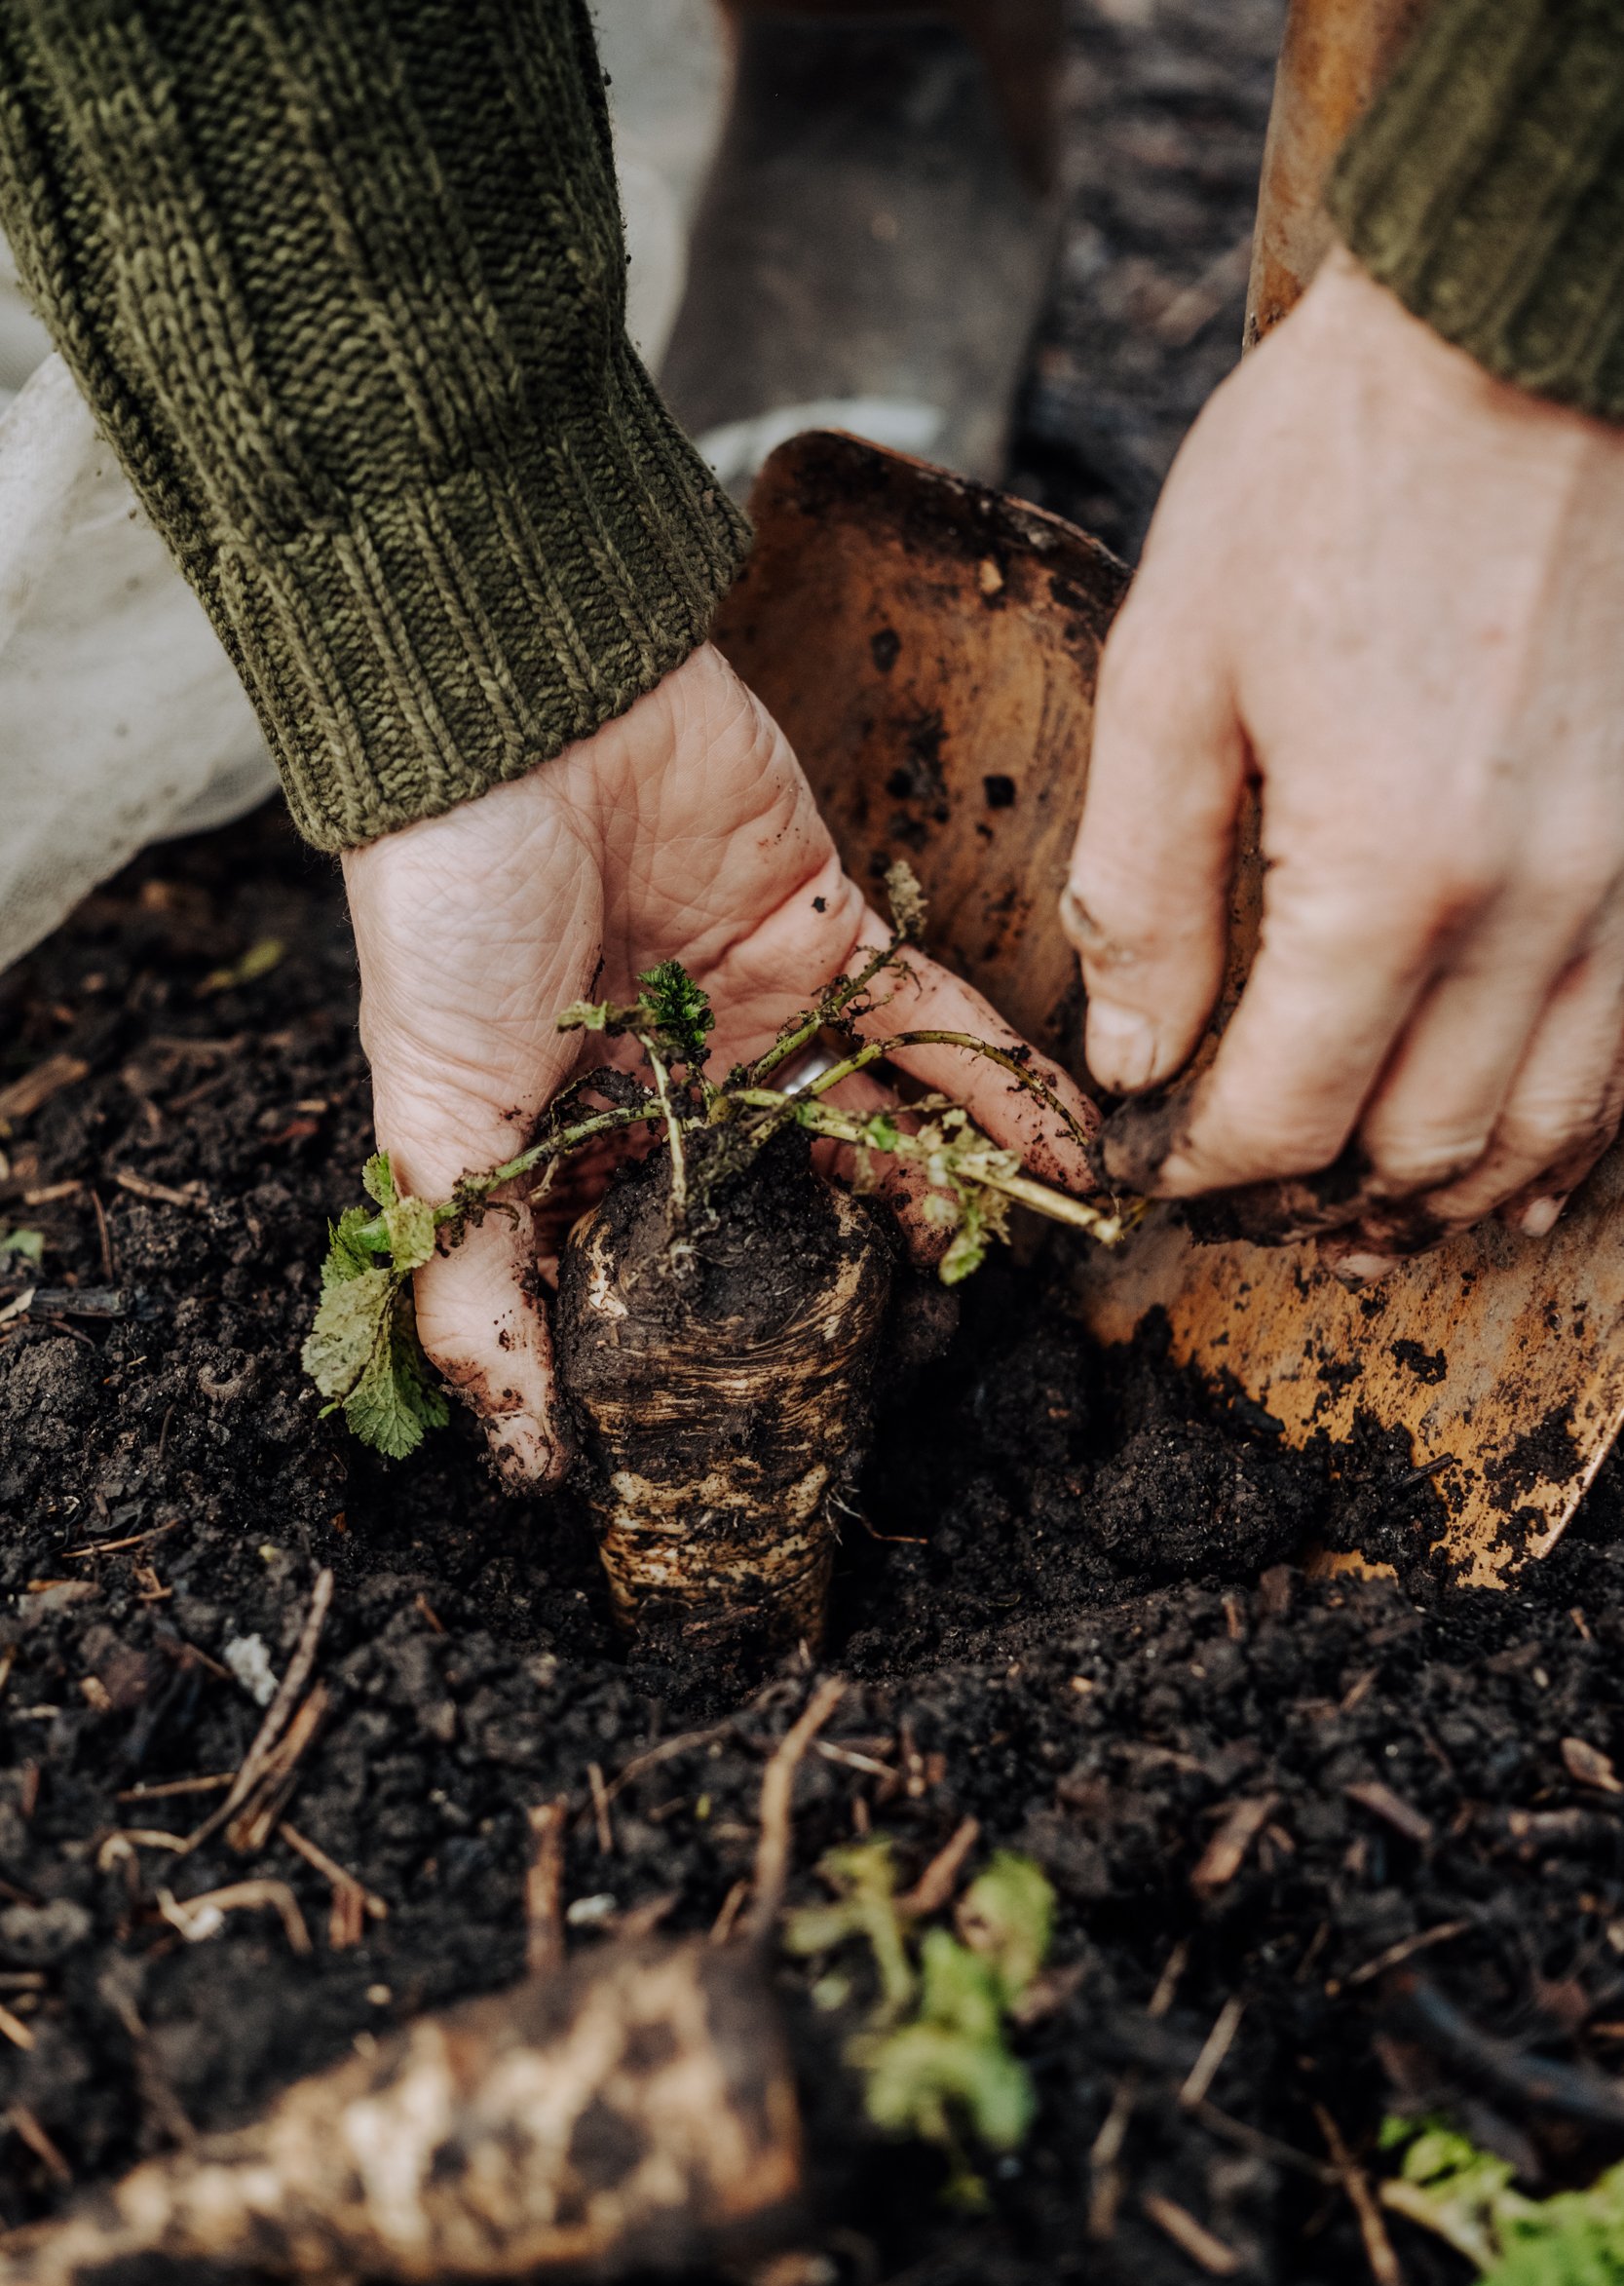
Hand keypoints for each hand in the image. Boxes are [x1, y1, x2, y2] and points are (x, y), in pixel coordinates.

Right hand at [344, 644, 1096, 1484]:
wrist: (517, 724)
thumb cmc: (448, 921)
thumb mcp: (434, 1124)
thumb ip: (475, 1289)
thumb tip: (517, 1455)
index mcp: (572, 1140)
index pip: (659, 1266)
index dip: (715, 1341)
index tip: (777, 1422)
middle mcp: (674, 1088)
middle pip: (791, 1201)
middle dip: (859, 1269)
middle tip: (933, 1342)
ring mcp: (761, 1011)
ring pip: (875, 1121)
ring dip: (952, 1188)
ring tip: (1023, 1260)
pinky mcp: (831, 935)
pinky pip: (935, 1026)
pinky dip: (1004, 1085)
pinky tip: (1067, 1153)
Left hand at [1063, 245, 1623, 1270]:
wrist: (1525, 327)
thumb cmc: (1333, 472)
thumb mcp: (1175, 666)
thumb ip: (1142, 888)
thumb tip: (1134, 1056)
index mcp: (1388, 872)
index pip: (1290, 1112)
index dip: (1208, 1165)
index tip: (1158, 1162)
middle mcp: (1536, 905)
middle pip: (1422, 1146)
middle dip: (1318, 1192)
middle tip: (1246, 1176)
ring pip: (1549, 1125)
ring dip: (1448, 1182)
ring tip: (1366, 1200)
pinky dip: (1563, 1122)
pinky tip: (1509, 1140)